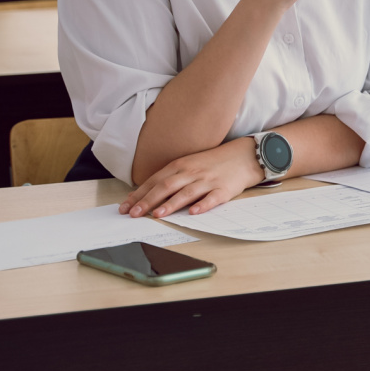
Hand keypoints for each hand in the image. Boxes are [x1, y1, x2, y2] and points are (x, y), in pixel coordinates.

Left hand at [120, 137, 262, 218]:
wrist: (244, 156)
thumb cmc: (213, 163)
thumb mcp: (190, 164)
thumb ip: (171, 177)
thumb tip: (148, 193)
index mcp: (180, 165)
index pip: (155, 180)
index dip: (139, 194)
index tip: (125, 206)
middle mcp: (192, 172)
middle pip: (166, 186)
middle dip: (148, 200)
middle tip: (134, 213)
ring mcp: (208, 181)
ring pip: (186, 193)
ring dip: (171, 204)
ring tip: (157, 214)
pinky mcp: (224, 189)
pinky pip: (212, 198)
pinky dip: (202, 205)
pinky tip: (193, 213)